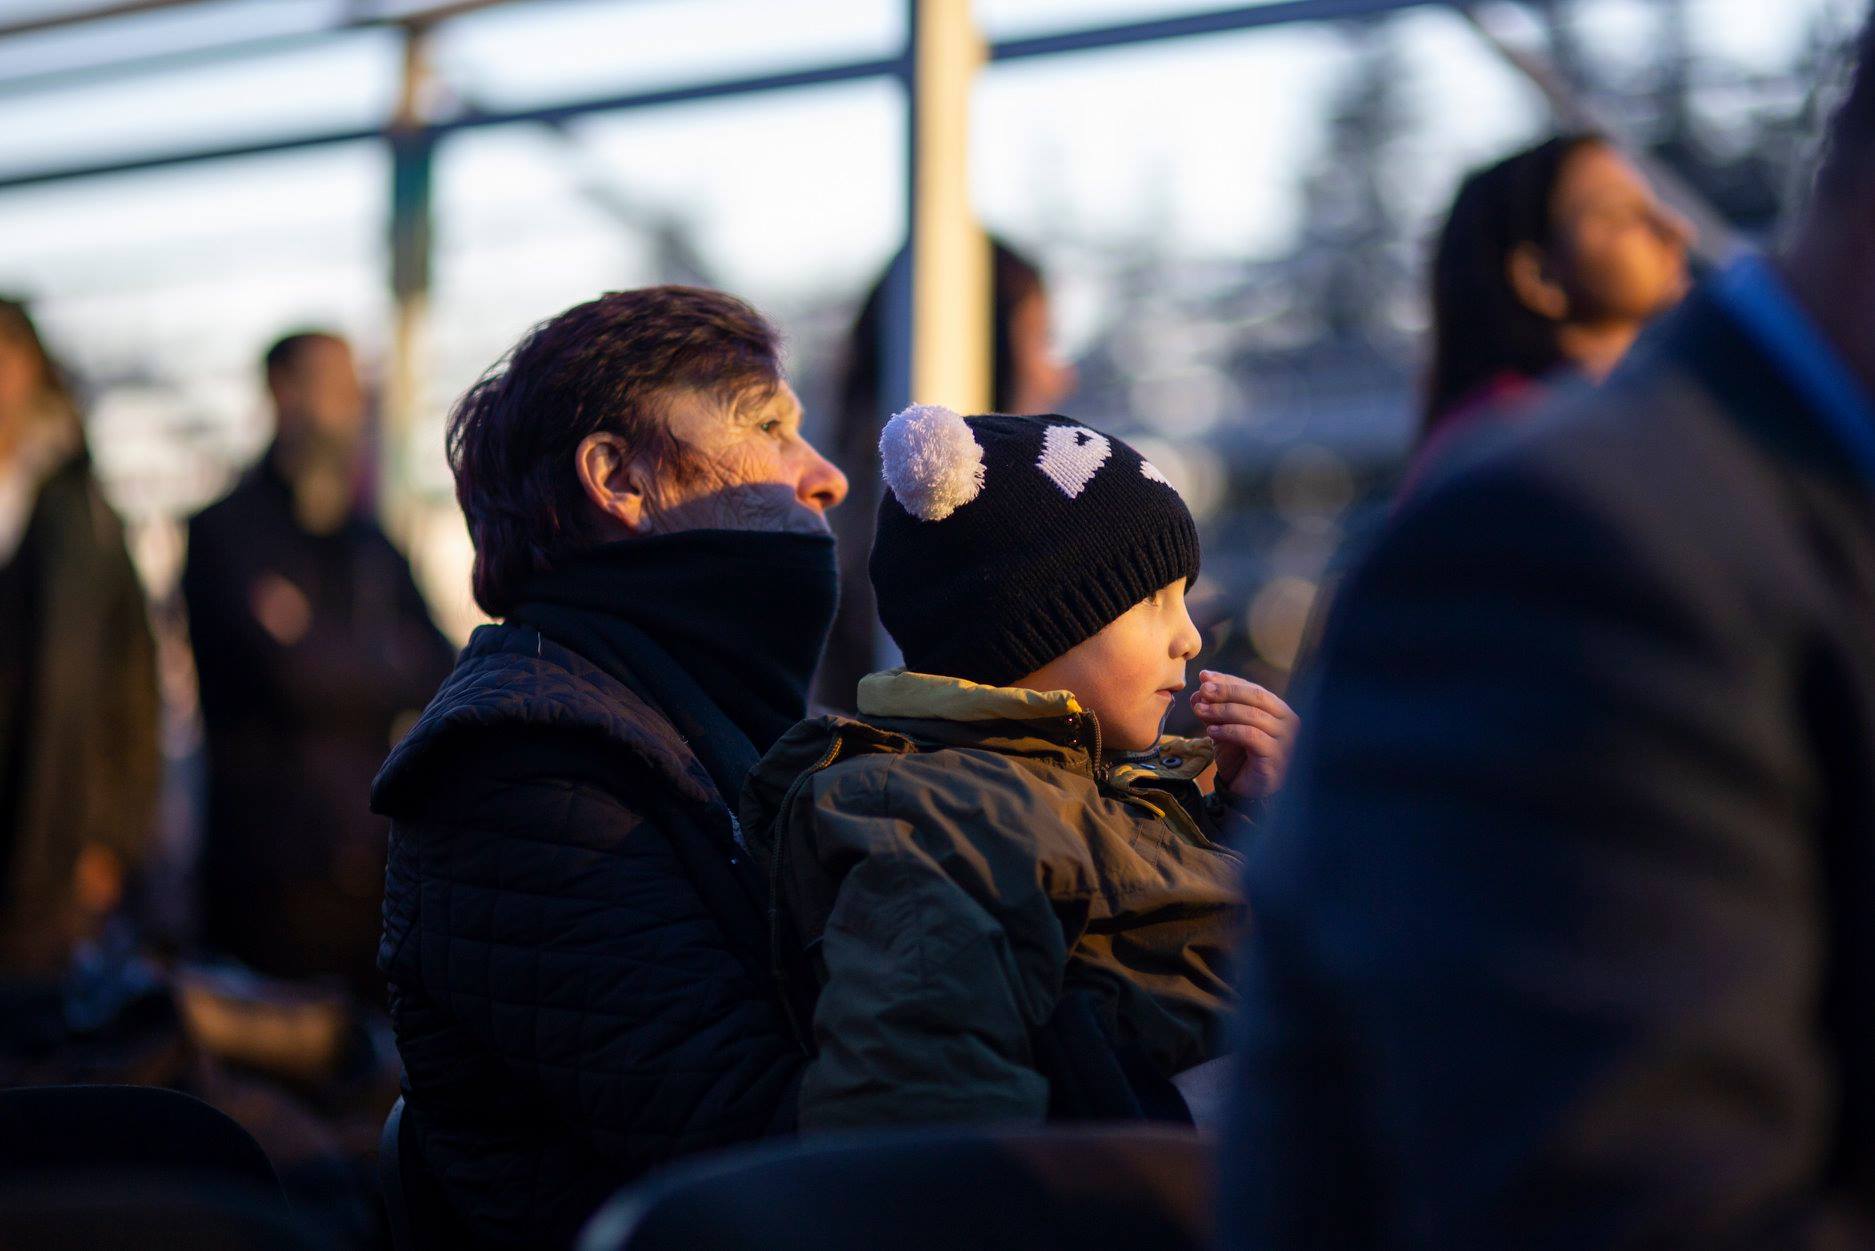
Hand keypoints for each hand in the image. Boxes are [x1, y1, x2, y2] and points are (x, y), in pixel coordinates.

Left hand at [1189, 670, 1298, 799]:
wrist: (1247, 791)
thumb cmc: (1239, 757)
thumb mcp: (1225, 727)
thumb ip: (1217, 707)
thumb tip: (1201, 685)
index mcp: (1280, 711)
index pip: (1254, 689)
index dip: (1228, 681)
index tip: (1204, 676)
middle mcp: (1289, 722)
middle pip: (1257, 697)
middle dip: (1226, 691)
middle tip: (1203, 689)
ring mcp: (1286, 740)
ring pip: (1253, 715)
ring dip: (1223, 710)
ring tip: (1200, 710)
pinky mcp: (1277, 758)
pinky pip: (1251, 736)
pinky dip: (1229, 730)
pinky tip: (1211, 731)